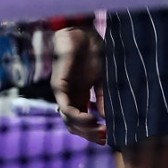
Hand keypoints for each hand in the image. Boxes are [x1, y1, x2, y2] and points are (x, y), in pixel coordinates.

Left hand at [51, 25, 106, 144]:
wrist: (82, 29)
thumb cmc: (92, 48)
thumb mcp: (102, 76)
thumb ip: (103, 96)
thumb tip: (106, 118)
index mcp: (80, 94)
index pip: (82, 121)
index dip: (93, 132)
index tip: (108, 136)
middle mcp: (70, 96)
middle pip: (74, 126)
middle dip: (89, 135)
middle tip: (104, 137)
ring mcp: (63, 93)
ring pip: (69, 121)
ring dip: (84, 130)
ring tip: (99, 130)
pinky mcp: (59, 86)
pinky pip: (66, 108)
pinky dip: (78, 118)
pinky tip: (92, 119)